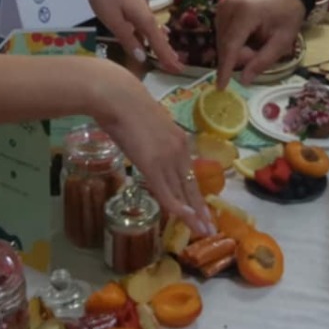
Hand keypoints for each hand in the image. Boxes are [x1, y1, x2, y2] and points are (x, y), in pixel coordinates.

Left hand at [78, 0, 182, 71]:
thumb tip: (142, 58)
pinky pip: (148, 26)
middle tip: (178, 68)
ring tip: (170, 57)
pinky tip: (155, 37)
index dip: (167, 57)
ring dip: (162, 45)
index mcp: (144, 18)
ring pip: (155, 31)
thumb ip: (127, 39)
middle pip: (160, 37)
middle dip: (168, 53)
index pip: (158, 42)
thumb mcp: (113, 21)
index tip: (177, 70)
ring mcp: (141, 10)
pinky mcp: (135, 7)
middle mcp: (147, 14)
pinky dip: (154, 35)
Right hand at [88, 63, 213, 235]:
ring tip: (202, 231)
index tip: (201, 209)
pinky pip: (167, 192)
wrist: (118, 96)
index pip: (190, 174)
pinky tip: (185, 219)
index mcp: (179, 140)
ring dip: (193, 214)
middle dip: (201, 210)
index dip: (195, 194)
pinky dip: (177, 208)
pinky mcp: (153, 165)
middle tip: (210, 228)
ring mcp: (168, 158)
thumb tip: (147, 148)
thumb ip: (152, 140)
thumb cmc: (125, 105)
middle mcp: (179, 150)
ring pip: (183, 192)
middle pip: (191, 186)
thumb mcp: (147, 125)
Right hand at [215, 0, 306, 81]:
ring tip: (256, 42)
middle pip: (226, 45)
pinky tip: (248, 37)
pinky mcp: (220, 9)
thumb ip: (262, 61)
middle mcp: (228, 7)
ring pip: (222, 42)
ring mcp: (222, 6)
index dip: (226, 68)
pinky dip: (234, 42)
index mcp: (245, 13)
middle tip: (260, 52)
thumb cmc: (287, 16)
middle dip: (240, 57)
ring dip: (237, 50)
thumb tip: (244, 81)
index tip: (221, 87)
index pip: (231, 45)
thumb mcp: (282, 42)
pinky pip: (222, 35)